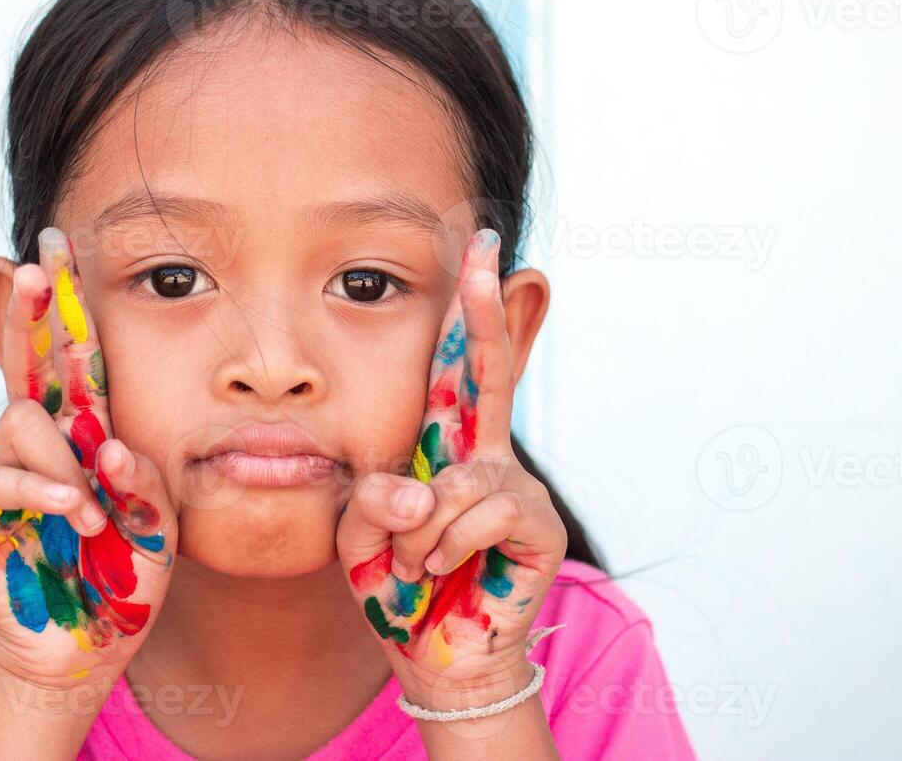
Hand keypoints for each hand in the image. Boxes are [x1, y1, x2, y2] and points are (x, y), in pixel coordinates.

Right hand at [0, 226, 177, 690]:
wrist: (86, 647)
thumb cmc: (122, 575)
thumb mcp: (154, 520)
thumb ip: (140, 477)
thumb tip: (110, 443)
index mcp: (84, 432)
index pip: (72, 359)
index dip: (64, 306)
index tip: (58, 247)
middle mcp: (40, 442)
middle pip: (25, 361)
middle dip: (28, 311)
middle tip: (31, 269)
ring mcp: (4, 473)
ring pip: (17, 421)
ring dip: (61, 458)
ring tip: (93, 509)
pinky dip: (40, 491)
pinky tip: (72, 511)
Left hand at [336, 228, 565, 705]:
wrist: (437, 656)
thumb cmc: (398, 584)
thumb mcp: (363, 534)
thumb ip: (375, 502)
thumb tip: (418, 490)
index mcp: (444, 445)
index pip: (454, 369)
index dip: (467, 311)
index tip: (479, 246)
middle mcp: (485, 453)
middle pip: (492, 371)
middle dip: (487, 308)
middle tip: (489, 245)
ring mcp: (515, 485)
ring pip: (451, 480)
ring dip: (415, 534)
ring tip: (414, 566)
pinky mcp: (538, 523)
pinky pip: (474, 513)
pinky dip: (442, 548)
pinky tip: (441, 573)